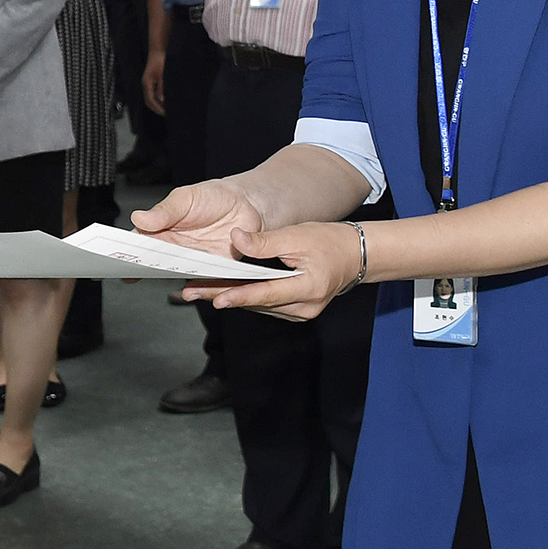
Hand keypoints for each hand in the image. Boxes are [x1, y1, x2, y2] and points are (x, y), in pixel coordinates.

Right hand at [132, 179, 266, 303]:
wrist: (249, 204)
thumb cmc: (214, 196)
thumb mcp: (185, 198)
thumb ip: (164, 211)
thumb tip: (139, 218)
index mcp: (160, 228)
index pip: (137, 243)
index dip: (122, 251)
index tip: (110, 260)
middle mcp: (174, 247)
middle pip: (152, 263)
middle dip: (141, 270)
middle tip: (132, 273)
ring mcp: (193, 260)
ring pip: (176, 276)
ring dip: (169, 280)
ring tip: (163, 278)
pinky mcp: (213, 269)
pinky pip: (203, 282)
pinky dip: (197, 288)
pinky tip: (190, 289)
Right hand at [142, 49, 166, 115]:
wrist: (158, 50)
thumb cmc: (161, 61)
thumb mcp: (163, 76)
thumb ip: (162, 88)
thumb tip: (162, 101)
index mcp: (147, 84)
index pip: (151, 101)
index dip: (158, 108)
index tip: (166, 114)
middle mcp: (146, 84)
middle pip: (148, 101)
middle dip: (156, 108)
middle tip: (167, 114)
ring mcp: (148, 82)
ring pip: (150, 97)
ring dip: (157, 104)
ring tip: (167, 109)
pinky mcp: (151, 80)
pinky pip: (152, 93)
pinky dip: (158, 99)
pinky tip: (165, 100)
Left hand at [185, 221, 361, 320]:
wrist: (355, 255)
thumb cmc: (330, 242)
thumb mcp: (296, 236)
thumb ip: (265, 242)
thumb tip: (236, 239)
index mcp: (308, 288)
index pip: (267, 294)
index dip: (240, 296)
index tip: (217, 298)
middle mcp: (304, 307)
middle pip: (257, 302)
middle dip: (223, 295)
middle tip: (192, 292)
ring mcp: (301, 312)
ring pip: (259, 305)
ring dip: (231, 296)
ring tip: (199, 290)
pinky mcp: (296, 310)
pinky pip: (266, 304)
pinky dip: (246, 296)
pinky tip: (224, 289)